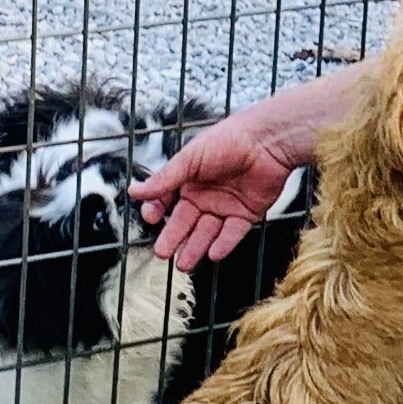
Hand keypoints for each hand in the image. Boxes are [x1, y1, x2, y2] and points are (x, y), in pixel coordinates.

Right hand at [133, 110, 306, 271]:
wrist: (268, 140)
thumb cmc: (229, 140)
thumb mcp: (190, 158)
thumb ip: (164, 179)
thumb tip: (134, 191)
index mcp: (189, 180)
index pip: (167, 201)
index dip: (157, 211)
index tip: (151, 218)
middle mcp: (205, 195)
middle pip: (185, 222)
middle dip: (173, 238)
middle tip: (162, 253)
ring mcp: (225, 206)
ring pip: (207, 232)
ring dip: (195, 248)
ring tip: (184, 264)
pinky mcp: (247, 214)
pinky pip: (232, 233)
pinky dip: (223, 244)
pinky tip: (213, 254)